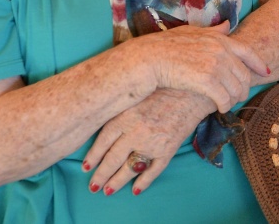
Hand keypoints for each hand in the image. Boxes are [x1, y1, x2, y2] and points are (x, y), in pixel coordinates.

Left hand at [82, 89, 211, 196]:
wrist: (192, 89)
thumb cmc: (163, 86)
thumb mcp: (136, 93)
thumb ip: (121, 109)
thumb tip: (104, 126)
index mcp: (125, 115)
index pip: (103, 141)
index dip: (93, 156)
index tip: (86, 166)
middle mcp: (136, 131)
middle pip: (113, 158)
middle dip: (101, 174)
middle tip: (93, 186)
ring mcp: (152, 142)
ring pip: (129, 168)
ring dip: (117, 182)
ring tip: (108, 190)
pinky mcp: (168, 149)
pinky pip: (153, 171)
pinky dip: (144, 182)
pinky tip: (135, 190)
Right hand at [141, 22, 267, 112]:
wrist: (150, 58)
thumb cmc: (167, 45)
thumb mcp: (193, 32)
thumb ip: (213, 31)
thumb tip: (228, 25)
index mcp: (219, 39)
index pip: (248, 52)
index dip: (258, 63)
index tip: (265, 72)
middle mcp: (221, 51)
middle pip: (244, 75)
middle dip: (243, 88)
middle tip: (237, 96)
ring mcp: (215, 66)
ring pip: (236, 89)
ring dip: (234, 99)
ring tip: (227, 103)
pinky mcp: (206, 81)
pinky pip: (225, 99)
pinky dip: (224, 106)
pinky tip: (220, 108)